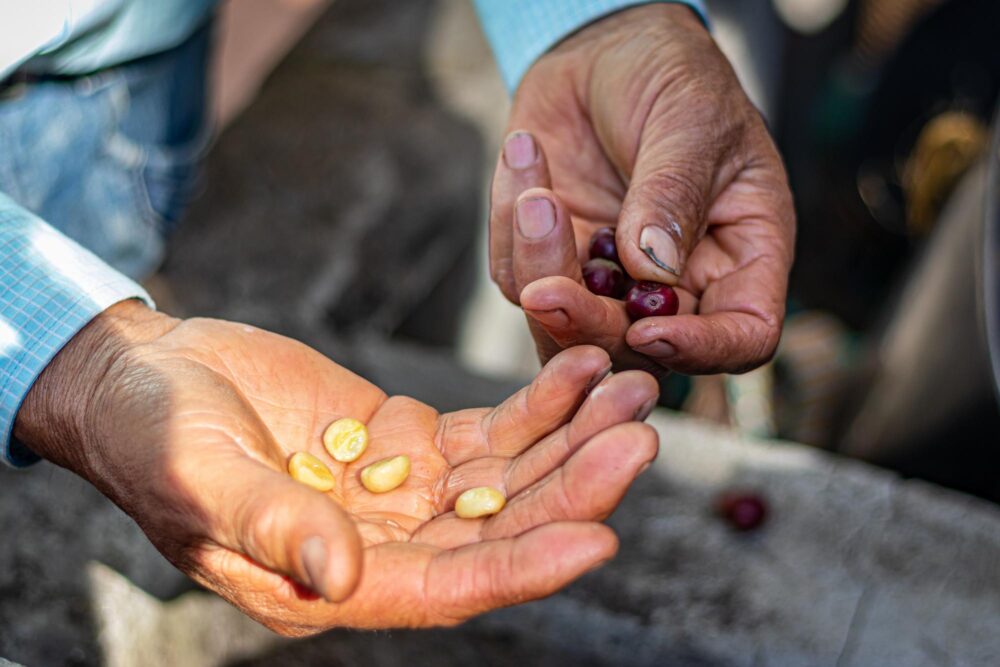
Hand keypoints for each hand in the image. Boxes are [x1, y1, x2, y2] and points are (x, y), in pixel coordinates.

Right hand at [15, 301, 658, 634]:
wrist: (145, 379)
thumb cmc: (152, 440)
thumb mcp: (199, 481)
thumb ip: (272, 526)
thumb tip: (341, 575)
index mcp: (335, 582)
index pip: (451, 588)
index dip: (525, 566)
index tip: (601, 535)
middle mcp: (385, 546)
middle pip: (502, 527)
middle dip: (573, 485)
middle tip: (639, 435)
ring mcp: (404, 490)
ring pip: (509, 475)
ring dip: (573, 436)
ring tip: (630, 389)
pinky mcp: (409, 436)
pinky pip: (489, 430)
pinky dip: (537, 403)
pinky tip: (581, 370)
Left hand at [489, 4, 794, 375]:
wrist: (605, 49)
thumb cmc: (672, 76)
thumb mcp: (691, 119)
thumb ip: (674, 193)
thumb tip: (652, 269)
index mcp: (740, 255)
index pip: (742, 335)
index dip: (700, 349)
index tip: (648, 330)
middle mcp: (677, 282)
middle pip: (639, 352)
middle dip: (588, 326)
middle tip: (548, 290)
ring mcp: (610, 277)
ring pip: (565, 326)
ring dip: (539, 268)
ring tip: (535, 193)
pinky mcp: (554, 257)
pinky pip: (516, 274)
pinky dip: (510, 224)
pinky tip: (526, 158)